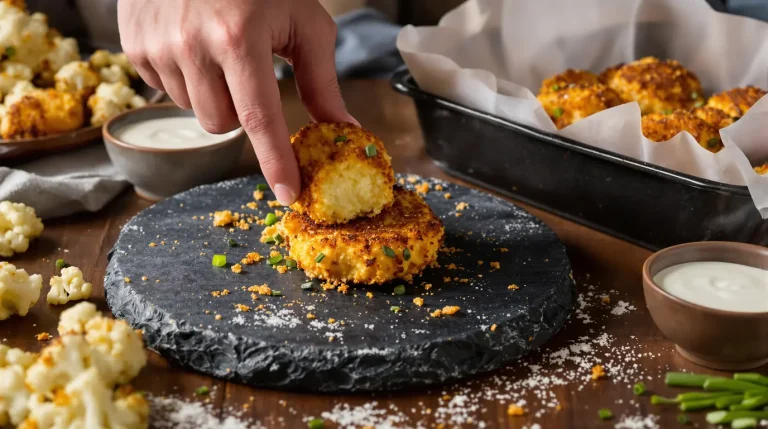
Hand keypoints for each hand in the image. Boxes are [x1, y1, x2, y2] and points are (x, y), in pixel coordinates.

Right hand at [118, 0, 357, 204]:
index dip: (275, 162)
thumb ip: (320, 79)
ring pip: (194, 110)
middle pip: (222, 123)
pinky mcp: (132, 45)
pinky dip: (186, 78)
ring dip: (212, 94)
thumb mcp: (302, 21)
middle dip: (241, 111)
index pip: (259, 118)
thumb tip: (341, 127)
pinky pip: (166, 90)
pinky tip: (192, 44)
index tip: (287, 195)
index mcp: (239, 37)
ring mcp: (155, 46)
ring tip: (218, 50)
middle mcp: (191, 45)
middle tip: (248, 73)